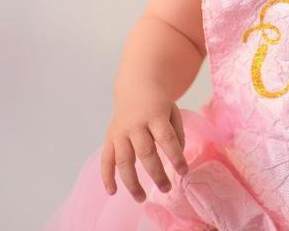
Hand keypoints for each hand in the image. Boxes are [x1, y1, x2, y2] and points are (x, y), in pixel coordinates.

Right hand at [101, 88, 188, 203]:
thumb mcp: (173, 112)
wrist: (135, 89)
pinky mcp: (109, 138)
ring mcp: (120, 132)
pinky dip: (107, 177)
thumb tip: (177, 158)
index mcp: (155, 116)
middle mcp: (135, 125)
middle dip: (156, 173)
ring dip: (131, 182)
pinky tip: (112, 192)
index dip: (176, 156)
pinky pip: (105, 160)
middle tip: (166, 188)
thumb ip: (177, 134)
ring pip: (123, 161)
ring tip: (141, 199)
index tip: (184, 172)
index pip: (167, 139)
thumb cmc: (158, 105)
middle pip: (145, 152)